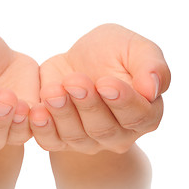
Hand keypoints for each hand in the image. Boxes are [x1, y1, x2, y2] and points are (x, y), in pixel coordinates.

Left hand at [29, 24, 170, 153]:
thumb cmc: (110, 53)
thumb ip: (151, 65)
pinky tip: (36, 111)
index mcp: (144, 112)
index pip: (138, 116)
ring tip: (53, 91)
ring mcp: (89, 140)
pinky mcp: (61, 138)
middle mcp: (119, 133)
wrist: (77, 62)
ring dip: (63, 113)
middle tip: (75, 81)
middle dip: (88, 105)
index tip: (105, 83)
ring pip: (76, 136)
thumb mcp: (134, 48)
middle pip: (104, 130)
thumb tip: (152, 89)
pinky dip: (43, 129)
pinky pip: (52, 141)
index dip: (122, 102)